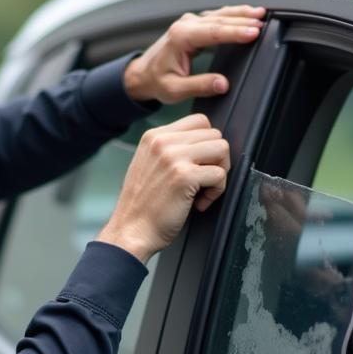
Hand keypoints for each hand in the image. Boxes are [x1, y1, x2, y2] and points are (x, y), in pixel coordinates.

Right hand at [97, 114, 229, 262]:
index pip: (199, 122)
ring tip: (203, 190)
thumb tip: (204, 144)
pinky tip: (199, 203)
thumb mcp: (149, 165)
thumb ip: (170, 150)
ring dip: (220, 172)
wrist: (130, 232)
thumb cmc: (143, 206)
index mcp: (154, 136)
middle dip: (216, 159)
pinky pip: (220, 174)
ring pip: (221, 148)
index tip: (199, 166)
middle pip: (214, 134)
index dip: (207, 144)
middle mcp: (163, 141)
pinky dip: (217, 192)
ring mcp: (173, 157)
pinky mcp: (184, 176)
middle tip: (204, 181)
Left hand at [123, 5, 265, 104]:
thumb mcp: (174, 90)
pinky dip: (233, 15)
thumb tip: (222, 84)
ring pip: (220, 14)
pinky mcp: (194, 25)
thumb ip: (199, 86)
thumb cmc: (156, 81)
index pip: (214, 32)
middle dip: (243, 19)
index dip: (236, 32)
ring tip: (261, 13)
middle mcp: (186, 25)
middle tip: (264, 22)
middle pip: (220, 19)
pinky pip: (217, 17)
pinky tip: (246, 14)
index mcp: (181, 37)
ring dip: (241, 13)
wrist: (143, 74)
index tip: (254, 32)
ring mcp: (189, 22)